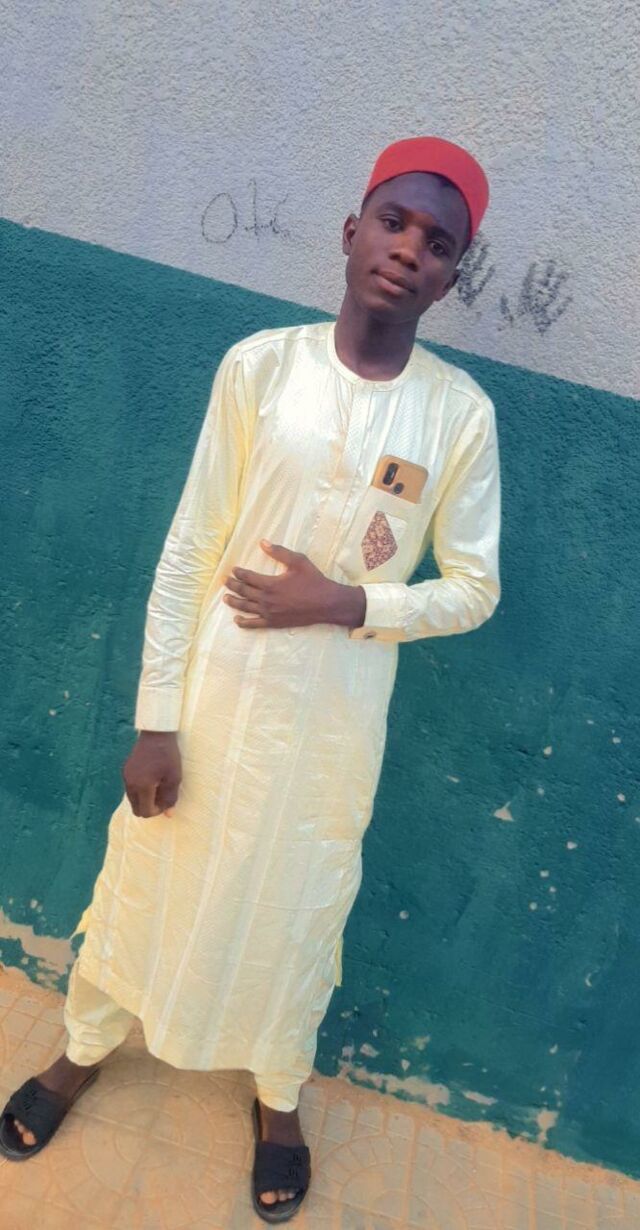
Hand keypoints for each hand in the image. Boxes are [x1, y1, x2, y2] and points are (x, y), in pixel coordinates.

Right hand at [122, 731, 181, 817]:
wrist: (156, 733)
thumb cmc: (168, 755)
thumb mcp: (174, 778)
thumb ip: (170, 798)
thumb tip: (168, 814)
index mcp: (142, 787)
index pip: (144, 812)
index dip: (156, 812)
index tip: (166, 801)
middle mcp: (130, 784)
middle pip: (136, 808)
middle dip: (149, 807)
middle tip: (162, 796)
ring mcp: (125, 777)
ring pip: (132, 799)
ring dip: (144, 799)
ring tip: (157, 786)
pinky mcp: (125, 770)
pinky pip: (130, 788)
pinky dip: (139, 790)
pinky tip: (151, 779)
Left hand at [223, 540, 364, 629]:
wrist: (326, 603)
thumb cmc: (313, 581)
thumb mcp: (298, 561)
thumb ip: (279, 552)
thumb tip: (262, 542)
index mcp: (270, 584)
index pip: (248, 577)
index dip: (239, 573)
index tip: (233, 570)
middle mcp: (266, 599)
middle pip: (243, 592)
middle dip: (232, 586)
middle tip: (225, 581)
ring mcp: (269, 613)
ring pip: (245, 607)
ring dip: (234, 602)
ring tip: (225, 598)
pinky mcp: (274, 623)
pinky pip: (254, 624)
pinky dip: (244, 622)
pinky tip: (237, 620)